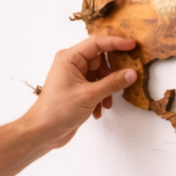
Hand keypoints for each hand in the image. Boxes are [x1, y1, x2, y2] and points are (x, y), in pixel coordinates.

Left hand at [22, 35, 137, 148]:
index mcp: (70, 58)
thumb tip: (131, 73)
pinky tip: (99, 109)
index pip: (97, 43)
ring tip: (107, 102)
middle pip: (101, 59)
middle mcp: (72, 64)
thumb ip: (113, 83)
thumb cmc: (57, 111)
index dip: (116, 42)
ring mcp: (75, 77)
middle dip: (113, 72)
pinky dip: (102, 96)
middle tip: (127, 76)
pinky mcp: (78, 89)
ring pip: (101, 74)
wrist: (43, 132)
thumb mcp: (90, 95)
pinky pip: (97, 86)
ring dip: (108, 88)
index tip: (133, 45)